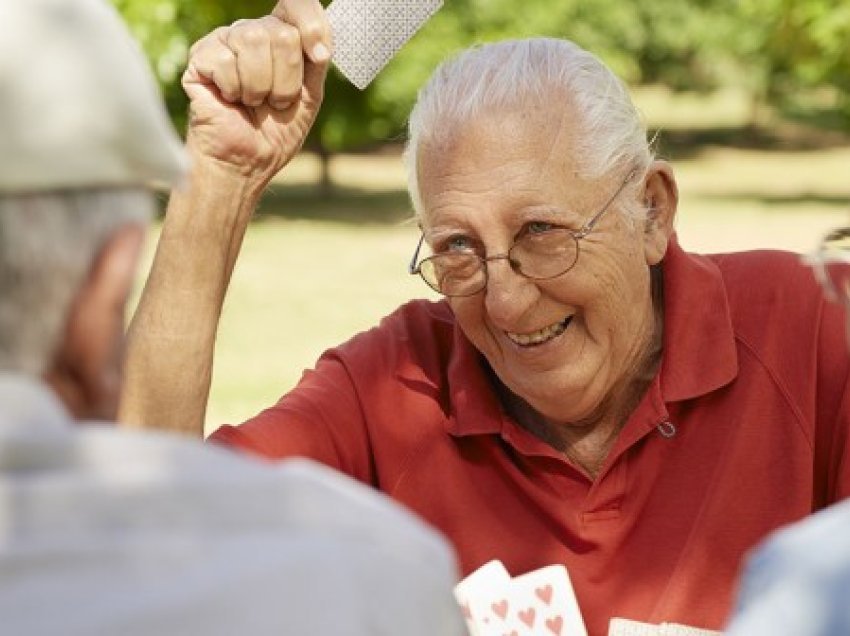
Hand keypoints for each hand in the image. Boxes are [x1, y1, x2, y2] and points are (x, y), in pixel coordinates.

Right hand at [182, 0, 330, 181]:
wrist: (246, 163)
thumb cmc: (275, 132)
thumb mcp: (309, 96)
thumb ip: (316, 63)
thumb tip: (319, 43)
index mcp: (280, 37)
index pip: (296, 4)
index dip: (312, 25)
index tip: (319, 56)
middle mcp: (252, 32)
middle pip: (281, 32)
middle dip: (286, 79)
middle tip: (275, 102)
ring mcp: (224, 42)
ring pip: (253, 39)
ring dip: (261, 85)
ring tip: (252, 102)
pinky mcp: (200, 57)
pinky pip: (226, 60)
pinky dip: (234, 89)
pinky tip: (229, 100)